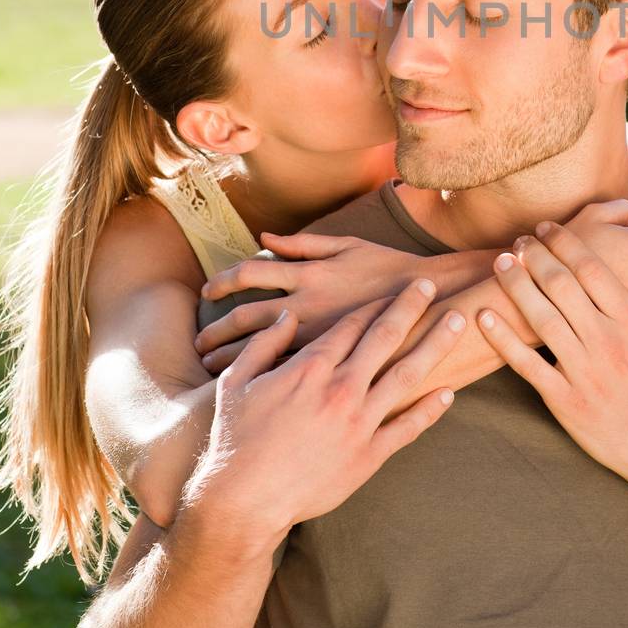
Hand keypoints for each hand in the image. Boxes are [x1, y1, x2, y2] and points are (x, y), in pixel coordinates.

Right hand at [183, 278, 466, 554]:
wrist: (244, 501)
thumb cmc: (235, 440)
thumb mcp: (237, 382)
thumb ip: (264, 344)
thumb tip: (287, 315)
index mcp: (310, 368)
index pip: (351, 324)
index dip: (374, 302)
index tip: (391, 287)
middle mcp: (341, 389)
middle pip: (385, 336)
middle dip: (410, 306)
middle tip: (429, 284)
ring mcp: (359, 422)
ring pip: (407, 374)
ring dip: (435, 344)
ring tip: (458, 322)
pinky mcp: (369, 456)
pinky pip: (407, 428)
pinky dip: (430, 409)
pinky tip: (449, 392)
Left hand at [196, 231, 419, 370]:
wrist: (429, 303)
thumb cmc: (388, 269)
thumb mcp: (347, 246)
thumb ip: (303, 243)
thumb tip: (264, 239)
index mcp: (307, 274)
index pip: (248, 274)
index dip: (222, 282)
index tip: (206, 293)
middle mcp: (305, 306)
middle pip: (243, 318)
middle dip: (215, 332)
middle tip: (198, 344)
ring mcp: (316, 338)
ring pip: (256, 352)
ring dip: (228, 359)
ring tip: (210, 368)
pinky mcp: (329, 363)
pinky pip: (284, 373)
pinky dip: (259, 378)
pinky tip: (247, 388)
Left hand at [476, 222, 627, 500]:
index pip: (591, 269)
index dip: (564, 242)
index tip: (546, 228)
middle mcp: (607, 341)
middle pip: (560, 285)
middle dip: (534, 256)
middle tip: (517, 240)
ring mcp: (584, 373)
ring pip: (540, 318)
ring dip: (516, 286)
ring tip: (499, 265)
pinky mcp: (567, 403)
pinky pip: (527, 366)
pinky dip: (503, 340)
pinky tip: (485, 317)